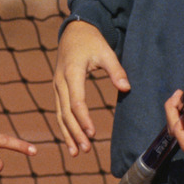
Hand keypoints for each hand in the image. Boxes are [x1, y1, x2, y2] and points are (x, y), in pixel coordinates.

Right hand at [51, 20, 129, 155]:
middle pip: (66, 112)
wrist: (74, 31)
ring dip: (68, 134)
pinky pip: (59, 111)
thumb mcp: (106, 51)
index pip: (76, 101)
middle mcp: (60, 82)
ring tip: (77, 153)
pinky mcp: (58, 90)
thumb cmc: (92, 41)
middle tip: (86, 149)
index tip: (92, 133)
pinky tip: (70, 142)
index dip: (84, 119)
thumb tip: (126, 88)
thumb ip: (116, 70)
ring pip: (60, 115)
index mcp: (72, 72)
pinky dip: (64, 128)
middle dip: (75, 132)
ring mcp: (57, 86)